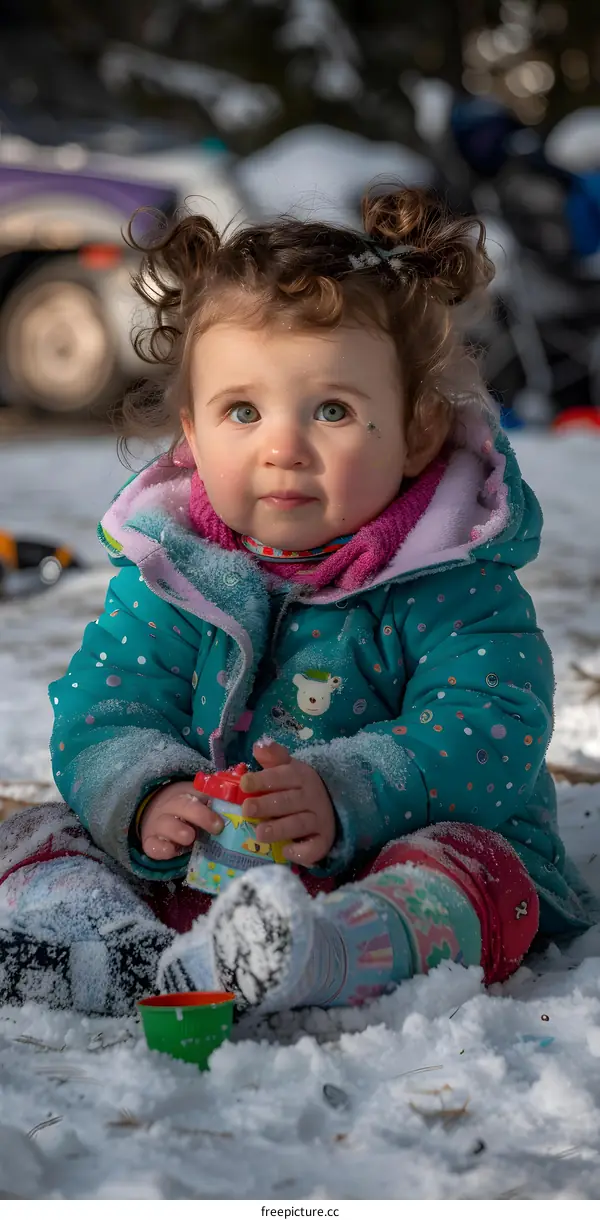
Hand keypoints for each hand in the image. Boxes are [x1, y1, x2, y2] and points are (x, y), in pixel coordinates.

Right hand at [140, 781, 223, 860]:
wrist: (155, 817)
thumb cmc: (186, 812)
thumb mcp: (200, 803)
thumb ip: (220, 802)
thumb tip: (244, 797)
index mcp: (188, 794)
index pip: (199, 792)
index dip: (212, 798)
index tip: (226, 810)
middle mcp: (172, 807)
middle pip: (183, 805)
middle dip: (200, 815)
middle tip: (217, 827)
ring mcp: (160, 824)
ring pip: (166, 824)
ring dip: (179, 831)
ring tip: (190, 837)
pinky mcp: (151, 842)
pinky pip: (153, 845)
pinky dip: (161, 849)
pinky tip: (171, 851)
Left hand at [240, 741, 335, 866]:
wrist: (331, 807)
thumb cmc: (298, 788)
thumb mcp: (288, 769)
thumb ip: (274, 757)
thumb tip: (258, 746)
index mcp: (301, 777)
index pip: (282, 776)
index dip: (263, 779)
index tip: (244, 783)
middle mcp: (312, 798)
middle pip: (288, 801)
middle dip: (267, 805)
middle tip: (247, 809)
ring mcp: (319, 820)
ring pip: (298, 824)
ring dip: (279, 829)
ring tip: (260, 833)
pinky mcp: (323, 841)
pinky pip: (314, 848)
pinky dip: (301, 851)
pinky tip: (285, 851)